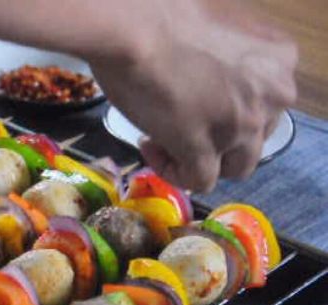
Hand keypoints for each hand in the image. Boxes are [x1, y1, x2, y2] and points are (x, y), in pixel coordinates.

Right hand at [89, 0, 296, 191]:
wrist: (132, 29)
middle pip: (254, 139)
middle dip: (217, 138)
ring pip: (234, 167)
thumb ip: (233, 57)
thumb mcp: (221, 27)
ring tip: (161, 140)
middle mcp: (271, 96)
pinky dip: (174, 172)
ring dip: (200, 160)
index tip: (194, 102)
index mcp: (279, 60)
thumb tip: (215, 78)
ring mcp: (240, 126)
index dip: (228, 110)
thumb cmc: (163, 15)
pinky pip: (198, 180)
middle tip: (178, 122)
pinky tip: (149, 148)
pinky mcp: (204, 150)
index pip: (267, 105)